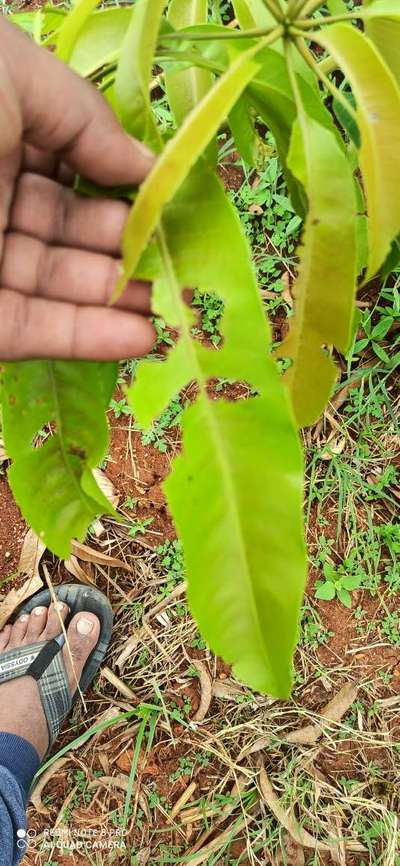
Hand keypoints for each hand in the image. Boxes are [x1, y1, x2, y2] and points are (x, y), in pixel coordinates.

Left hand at [0, 18, 155, 360]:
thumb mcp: (13, 77)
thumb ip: (87, 121)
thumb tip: (148, 165)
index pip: (75, 175)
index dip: (127, 194)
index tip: (175, 210)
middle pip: (72, 238)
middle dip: (131, 254)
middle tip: (185, 270)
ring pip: (59, 290)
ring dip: (120, 303)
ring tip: (178, 311)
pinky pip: (35, 330)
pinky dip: (89, 337)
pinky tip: (142, 336)